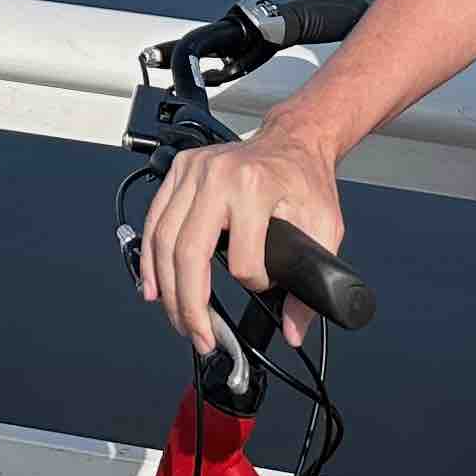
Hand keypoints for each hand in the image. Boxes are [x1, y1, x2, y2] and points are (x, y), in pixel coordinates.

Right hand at [139, 132, 345, 354]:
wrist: (293, 140)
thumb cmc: (306, 179)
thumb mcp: (325, 227)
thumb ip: (315, 281)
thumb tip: (293, 329)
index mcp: (254, 188)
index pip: (242, 260)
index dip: (255, 284)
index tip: (264, 286)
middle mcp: (217, 176)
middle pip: (188, 254)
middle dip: (189, 306)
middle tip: (199, 335)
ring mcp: (192, 171)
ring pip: (163, 241)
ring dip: (165, 288)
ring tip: (177, 318)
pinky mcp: (179, 171)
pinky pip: (154, 221)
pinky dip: (150, 257)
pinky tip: (153, 283)